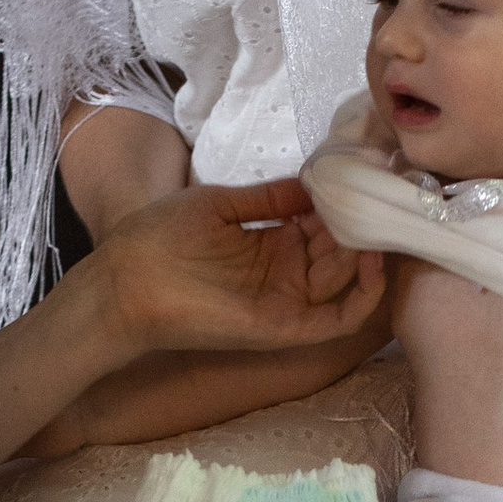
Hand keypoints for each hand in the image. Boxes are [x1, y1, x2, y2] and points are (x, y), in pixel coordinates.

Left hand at [89, 177, 387, 364]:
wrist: (121, 283)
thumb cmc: (158, 240)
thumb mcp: (219, 204)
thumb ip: (268, 197)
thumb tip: (314, 181)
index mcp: (270, 243)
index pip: (324, 224)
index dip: (345, 202)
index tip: (364, 175)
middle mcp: (284, 273)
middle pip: (342, 250)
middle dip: (363, 222)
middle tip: (381, 194)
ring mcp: (286, 300)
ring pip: (348, 280)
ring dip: (369, 252)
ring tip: (379, 220)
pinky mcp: (283, 326)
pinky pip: (338, 318)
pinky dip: (364, 295)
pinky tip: (371, 261)